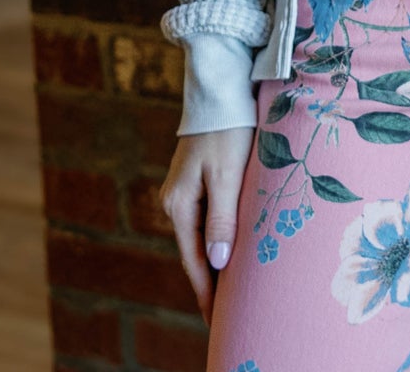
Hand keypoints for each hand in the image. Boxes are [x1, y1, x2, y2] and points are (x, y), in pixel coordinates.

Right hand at [157, 126, 255, 325]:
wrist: (220, 88)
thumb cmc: (228, 129)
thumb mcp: (228, 175)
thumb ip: (222, 220)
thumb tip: (216, 265)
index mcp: (179, 204)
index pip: (193, 260)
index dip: (207, 292)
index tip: (218, 321)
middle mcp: (176, 200)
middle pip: (195, 251)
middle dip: (211, 281)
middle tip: (229, 313)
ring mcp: (185, 189)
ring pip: (202, 235)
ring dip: (216, 259)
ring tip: (233, 289)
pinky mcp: (197, 179)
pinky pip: (208, 218)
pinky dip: (218, 237)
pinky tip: (231, 249)